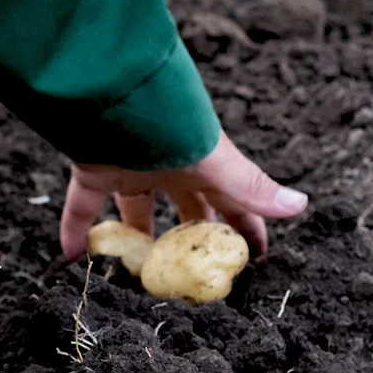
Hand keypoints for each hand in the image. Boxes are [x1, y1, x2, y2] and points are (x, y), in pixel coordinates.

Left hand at [60, 130, 307, 259]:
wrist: (116, 95)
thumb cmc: (175, 126)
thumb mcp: (216, 163)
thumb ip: (250, 188)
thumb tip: (301, 205)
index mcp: (203, 165)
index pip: (231, 203)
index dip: (244, 229)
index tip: (253, 260)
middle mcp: (168, 169)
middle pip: (184, 212)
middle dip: (189, 242)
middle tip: (192, 278)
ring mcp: (130, 170)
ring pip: (134, 213)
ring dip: (136, 243)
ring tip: (138, 277)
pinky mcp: (91, 171)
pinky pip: (81, 207)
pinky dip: (75, 230)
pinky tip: (72, 259)